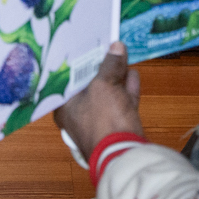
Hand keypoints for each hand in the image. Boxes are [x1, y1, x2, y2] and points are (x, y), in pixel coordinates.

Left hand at [52, 42, 144, 158]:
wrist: (125, 154)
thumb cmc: (104, 119)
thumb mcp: (105, 86)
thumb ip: (110, 65)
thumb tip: (117, 46)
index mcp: (65, 107)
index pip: (68, 79)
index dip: (78, 61)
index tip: (85, 45)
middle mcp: (79, 115)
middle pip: (89, 85)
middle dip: (101, 67)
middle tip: (106, 46)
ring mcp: (99, 122)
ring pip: (107, 94)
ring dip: (116, 76)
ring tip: (122, 55)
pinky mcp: (117, 127)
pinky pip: (121, 104)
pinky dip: (126, 89)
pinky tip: (133, 74)